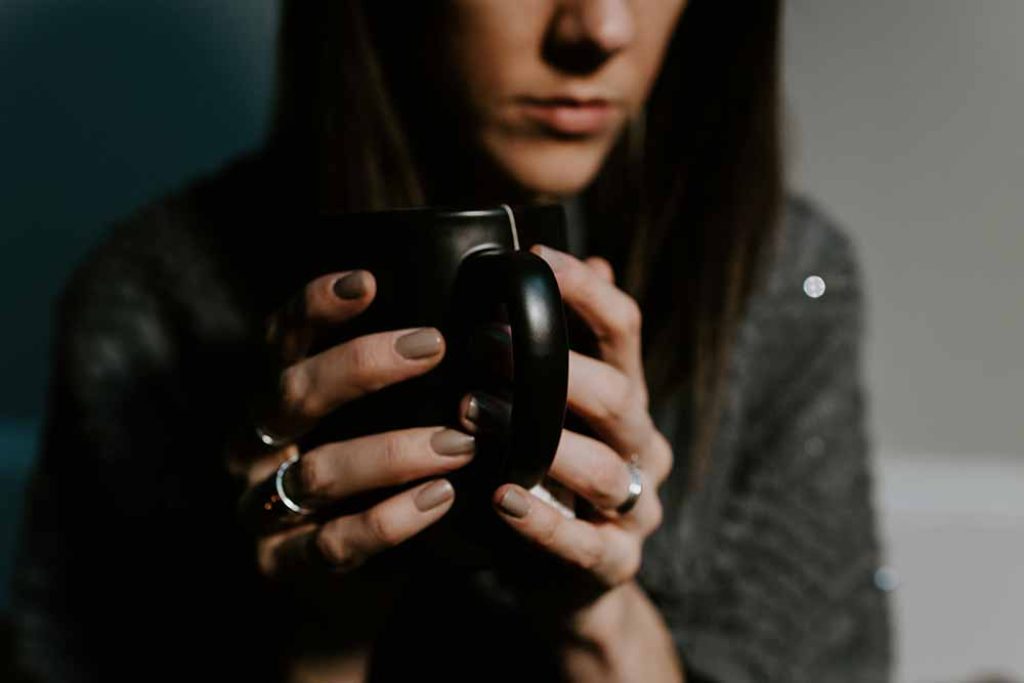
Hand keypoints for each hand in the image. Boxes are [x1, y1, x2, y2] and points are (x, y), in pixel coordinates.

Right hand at [224, 269, 475, 647]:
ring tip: (461, 443)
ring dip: (395, 451)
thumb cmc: (369, 488)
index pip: (283, 338)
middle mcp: (257, 446)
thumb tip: (493, 316)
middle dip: (364, 364)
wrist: (334, 595)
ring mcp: (262, 508)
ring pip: (319, 470)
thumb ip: (413, 381)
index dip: (316, 304)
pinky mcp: (287, 565)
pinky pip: (336, 541)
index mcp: (278, 400)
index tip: (369, 280)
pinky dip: (392, 519)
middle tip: (434, 347)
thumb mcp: (379, 426)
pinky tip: (440, 500)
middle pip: (293, 392)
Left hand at [464, 245, 673, 632]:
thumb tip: (581, 259)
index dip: (586, 289)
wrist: (573, 579)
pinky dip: (545, 523)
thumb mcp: (557, 409)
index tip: (535, 257)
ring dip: (542, 443)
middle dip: (555, 369)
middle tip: (485, 345)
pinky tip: (503, 499)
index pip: (624, 329)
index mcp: (624, 397)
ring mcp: (635, 507)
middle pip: (619, 395)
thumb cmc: (553, 475)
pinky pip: (586, 543)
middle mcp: (639, 445)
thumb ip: (562, 344)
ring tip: (475, 418)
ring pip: (604, 470)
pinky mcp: (614, 560)